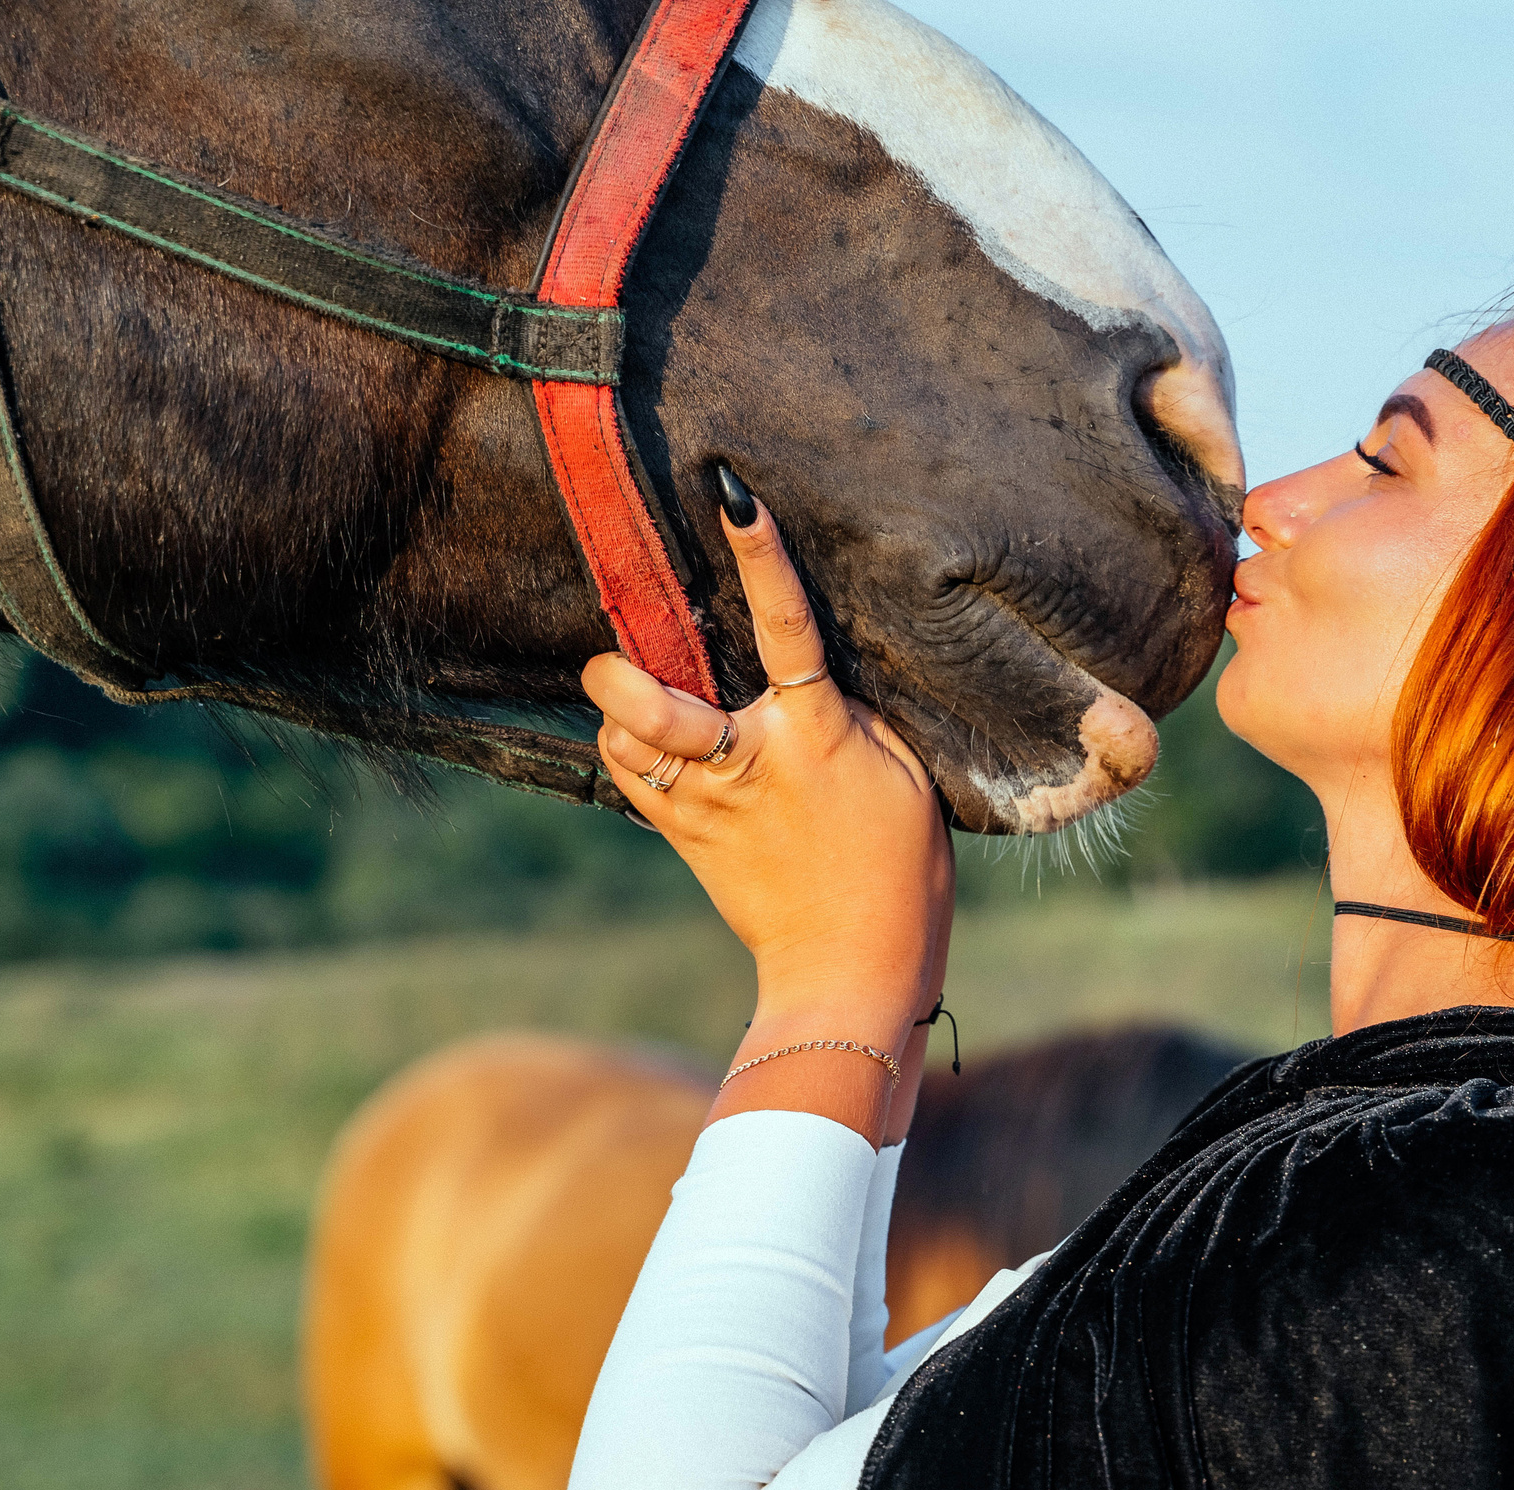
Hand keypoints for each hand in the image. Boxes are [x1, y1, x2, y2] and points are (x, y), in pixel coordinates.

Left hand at [585, 493, 954, 1142]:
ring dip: (617, 711)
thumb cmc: (897, 870)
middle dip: (621, 672)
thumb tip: (806, 681)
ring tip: (627, 687)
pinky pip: (631, 780)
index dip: (763, 561)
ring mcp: (705, 805)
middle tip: (611, 650)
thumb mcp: (901, 775)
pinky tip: (641, 740)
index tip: (734, 498)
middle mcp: (748, 763)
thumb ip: (848, 718)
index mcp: (816, 736)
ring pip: (626, 741)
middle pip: (656, 704)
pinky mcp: (683, 837)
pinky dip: (626, 751)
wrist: (854, 968)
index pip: (789, 629)